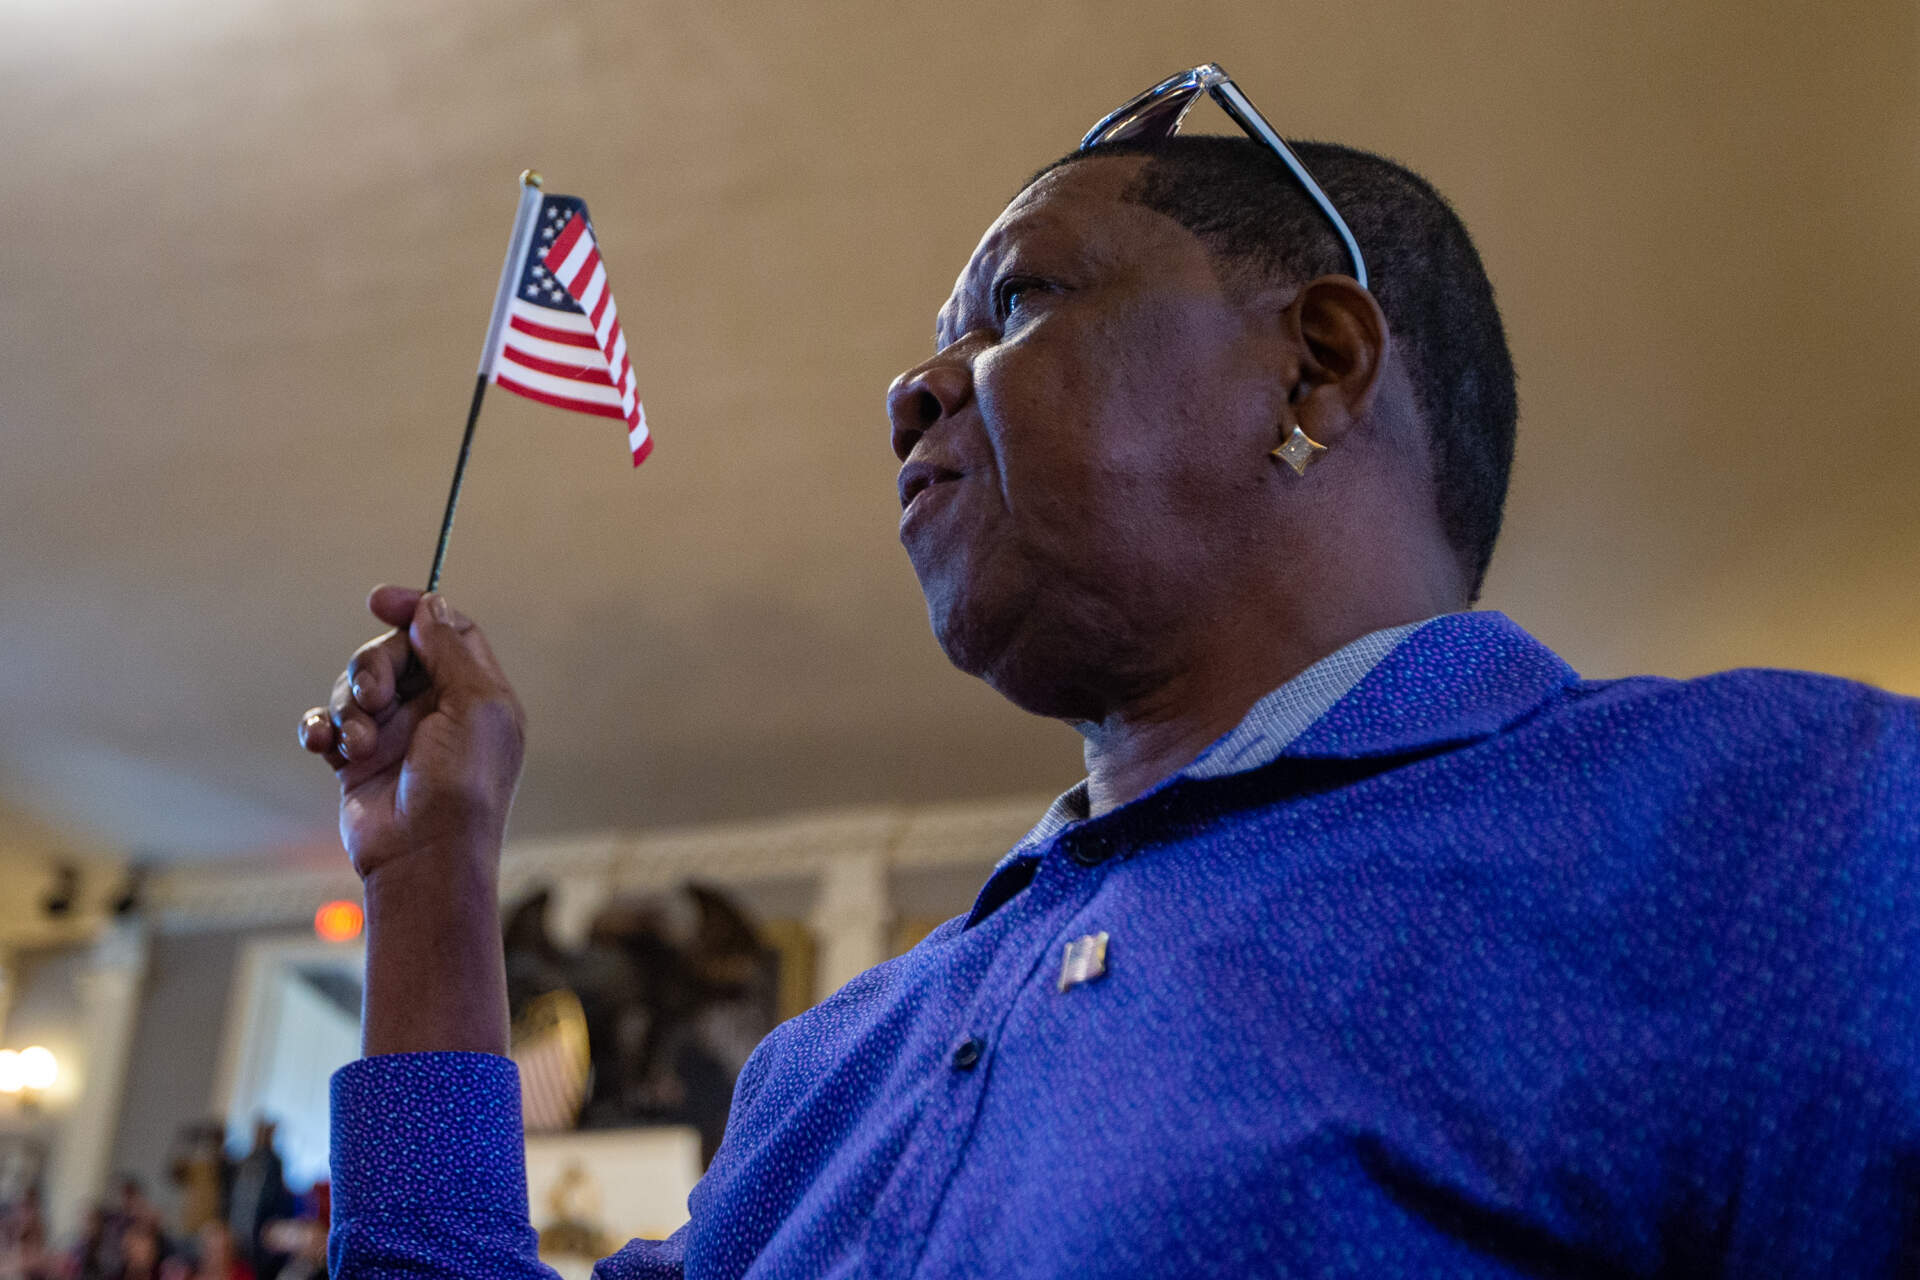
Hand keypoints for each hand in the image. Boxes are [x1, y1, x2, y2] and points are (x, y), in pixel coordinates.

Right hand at [298, 586, 525, 880]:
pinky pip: (327, 723)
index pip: (446, 631)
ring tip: (360, 742)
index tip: (379, 600)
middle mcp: (437, 709)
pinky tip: (324, 745)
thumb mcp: (474, 706)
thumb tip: (432, 606)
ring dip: (350, 706)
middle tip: (375, 697)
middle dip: (374, 666)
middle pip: (394, 653)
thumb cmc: (461, 785)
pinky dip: (321, 729)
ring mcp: (397, 734)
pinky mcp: (358, 759)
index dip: (415, 610)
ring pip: (356, 685)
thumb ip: (451, 650)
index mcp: (476, 693)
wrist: (423, 856)